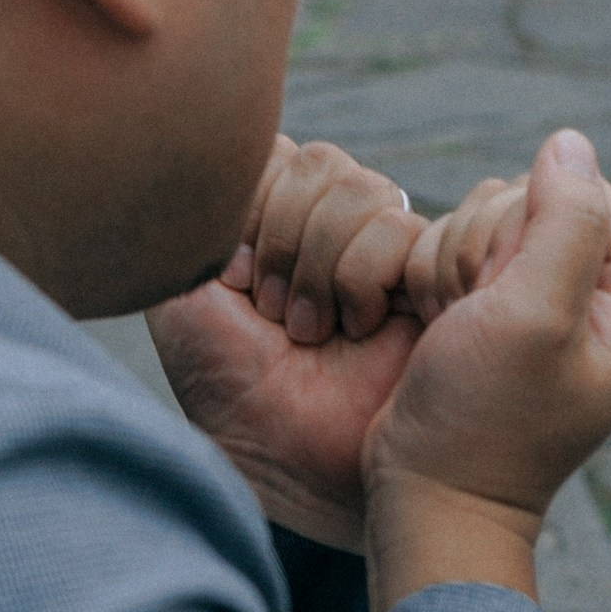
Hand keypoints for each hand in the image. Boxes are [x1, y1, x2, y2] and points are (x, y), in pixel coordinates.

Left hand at [148, 149, 424, 549]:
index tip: (233, 282)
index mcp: (270, 220)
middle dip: (287, 241)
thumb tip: (247, 144)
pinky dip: (364, 278)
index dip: (250, 209)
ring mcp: (381, 252)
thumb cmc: (227, 393)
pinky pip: (400, 226)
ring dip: (323, 267)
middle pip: (319, 161)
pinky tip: (358, 330)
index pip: (271, 151)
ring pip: (361, 187)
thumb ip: (195, 214)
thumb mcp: (182, 295)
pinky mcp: (428, 280)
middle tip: (276, 317)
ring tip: (314, 333)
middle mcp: (327, 229)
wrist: (285, 466)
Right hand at [365, 130, 610, 605]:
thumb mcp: (534, 315)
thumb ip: (564, 220)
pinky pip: (460, 248)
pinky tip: (440, 330)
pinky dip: (435, 279)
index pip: (584, 193)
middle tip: (475, 319)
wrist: (430, 497)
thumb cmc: (484, 421)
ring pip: (487, 218)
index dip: (523, 228)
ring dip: (452, 264)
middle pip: (534, 199)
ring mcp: (550, 305)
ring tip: (456, 331)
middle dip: (483, 248)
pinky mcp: (501, 313)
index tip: (502, 297)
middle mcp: (605, 298)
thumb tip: (570, 142)